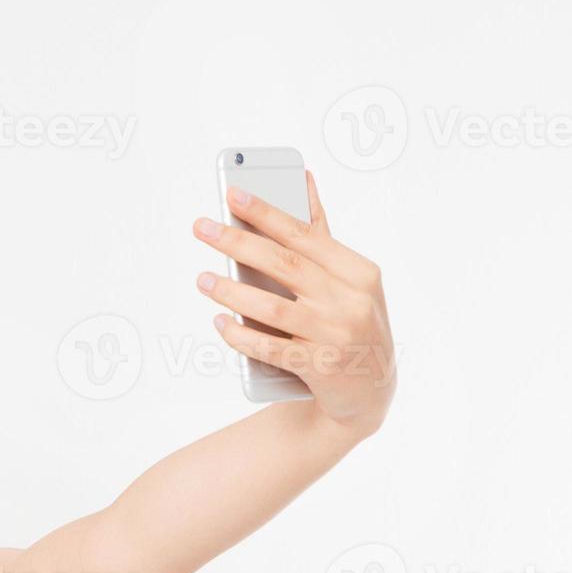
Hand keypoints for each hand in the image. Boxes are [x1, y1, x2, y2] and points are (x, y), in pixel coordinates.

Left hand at [192, 170, 395, 438]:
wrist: (369, 393)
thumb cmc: (349, 323)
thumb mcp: (349, 280)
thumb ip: (321, 235)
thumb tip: (304, 179)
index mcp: (359, 272)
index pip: (305, 235)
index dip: (267, 212)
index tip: (232, 194)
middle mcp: (351, 302)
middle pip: (285, 265)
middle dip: (238, 242)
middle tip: (202, 228)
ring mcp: (336, 337)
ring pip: (272, 308)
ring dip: (231, 292)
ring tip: (203, 279)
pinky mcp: (319, 368)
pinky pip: (270, 349)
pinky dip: (241, 335)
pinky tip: (220, 322)